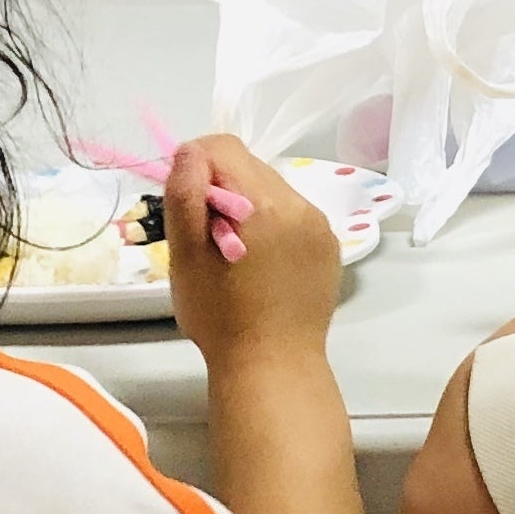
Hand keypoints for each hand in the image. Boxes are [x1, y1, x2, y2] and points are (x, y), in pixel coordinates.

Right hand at [165, 136, 340, 364]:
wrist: (273, 366)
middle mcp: (301, 205)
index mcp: (264, 203)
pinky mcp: (329, 245)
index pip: (223, 146)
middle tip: (207, 236)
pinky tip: (262, 263)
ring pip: (272, 189)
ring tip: (235, 252)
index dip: (195, 164)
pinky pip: (293, 215)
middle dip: (222, 188)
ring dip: (248, 206)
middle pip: (250, 166)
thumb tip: (189, 150)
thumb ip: (185, 195)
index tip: (187, 203)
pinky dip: (272, 225)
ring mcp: (320, 226)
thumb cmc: (221, 317)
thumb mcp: (186, 257)